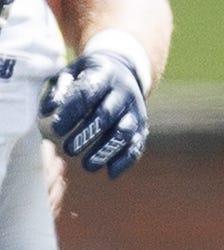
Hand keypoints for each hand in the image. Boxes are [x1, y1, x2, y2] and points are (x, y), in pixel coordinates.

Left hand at [40, 50, 149, 177]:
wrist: (124, 70)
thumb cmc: (89, 74)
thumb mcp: (73, 72)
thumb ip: (60, 88)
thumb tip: (48, 110)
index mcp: (104, 74)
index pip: (87, 94)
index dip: (71, 112)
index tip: (55, 129)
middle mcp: (124, 92)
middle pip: (106, 115)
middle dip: (87, 135)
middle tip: (68, 150)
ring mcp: (136, 111)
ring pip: (124, 133)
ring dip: (106, 151)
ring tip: (87, 166)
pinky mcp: (142, 127)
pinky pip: (137, 146)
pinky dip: (125, 161)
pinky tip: (111, 173)